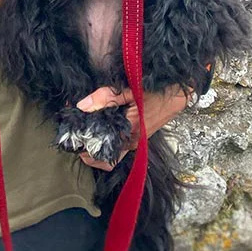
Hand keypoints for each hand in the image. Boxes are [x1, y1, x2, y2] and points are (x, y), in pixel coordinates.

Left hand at [76, 84, 193, 170]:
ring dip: (99, 149)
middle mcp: (132, 144)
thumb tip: (82, 105)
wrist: (177, 95)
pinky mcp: (139, 138)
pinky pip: (121, 148)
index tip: (74, 146)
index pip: (103, 156)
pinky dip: (109, 143)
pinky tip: (101, 130)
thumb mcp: (130, 91)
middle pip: (106, 159)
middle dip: (90, 153)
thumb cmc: (155, 92)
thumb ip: (105, 97)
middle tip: (76, 142)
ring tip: (84, 137)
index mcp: (129, 136)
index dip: (87, 153)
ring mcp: (137, 143)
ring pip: (113, 155)